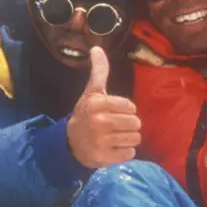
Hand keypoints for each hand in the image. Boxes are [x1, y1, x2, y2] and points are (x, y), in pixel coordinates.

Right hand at [66, 47, 140, 168]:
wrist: (71, 142)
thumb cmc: (86, 114)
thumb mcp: (92, 92)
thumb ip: (99, 71)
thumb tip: (96, 48)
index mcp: (97, 103)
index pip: (131, 107)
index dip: (126, 110)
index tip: (114, 111)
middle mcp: (99, 121)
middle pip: (135, 123)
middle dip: (128, 125)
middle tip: (115, 126)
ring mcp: (101, 141)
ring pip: (135, 138)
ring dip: (128, 139)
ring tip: (115, 137)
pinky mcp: (105, 158)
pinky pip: (129, 153)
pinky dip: (124, 152)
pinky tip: (113, 148)